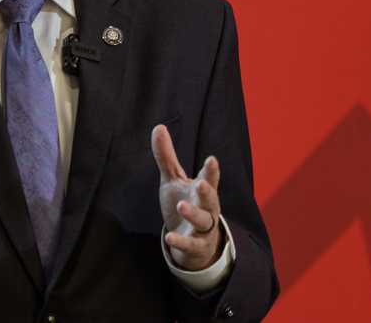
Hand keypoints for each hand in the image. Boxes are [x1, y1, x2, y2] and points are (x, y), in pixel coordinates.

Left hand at [151, 124, 224, 270]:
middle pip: (211, 199)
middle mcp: (207, 208)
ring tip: (182, 205)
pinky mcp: (196, 245)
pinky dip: (181, 241)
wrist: (192, 242)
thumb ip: (167, 156)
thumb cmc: (184, 203)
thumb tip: (159, 126)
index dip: (210, 170)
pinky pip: (191, 244)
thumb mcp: (173, 180)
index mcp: (202, 190)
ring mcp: (203, 228)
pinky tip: (170, 238)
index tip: (211, 159)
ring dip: (193, 213)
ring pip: (203, 220)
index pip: (209, 178)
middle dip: (207, 191)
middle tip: (201, 183)